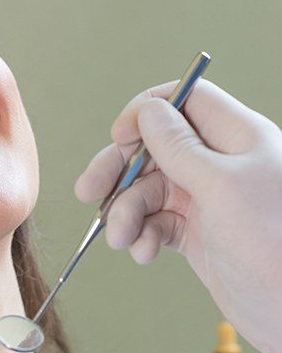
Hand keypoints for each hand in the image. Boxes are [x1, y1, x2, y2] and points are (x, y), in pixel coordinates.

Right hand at [74, 78, 281, 352]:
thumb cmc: (276, 246)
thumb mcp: (222, 187)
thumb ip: (179, 147)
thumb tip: (148, 112)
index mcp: (236, 138)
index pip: (184, 100)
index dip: (146, 112)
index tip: (118, 136)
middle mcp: (219, 163)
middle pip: (153, 148)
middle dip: (118, 170)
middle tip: (88, 192)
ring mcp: (206, 199)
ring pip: (147, 190)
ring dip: (126, 212)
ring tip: (122, 239)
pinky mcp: (196, 232)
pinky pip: (153, 222)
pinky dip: (141, 235)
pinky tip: (144, 252)